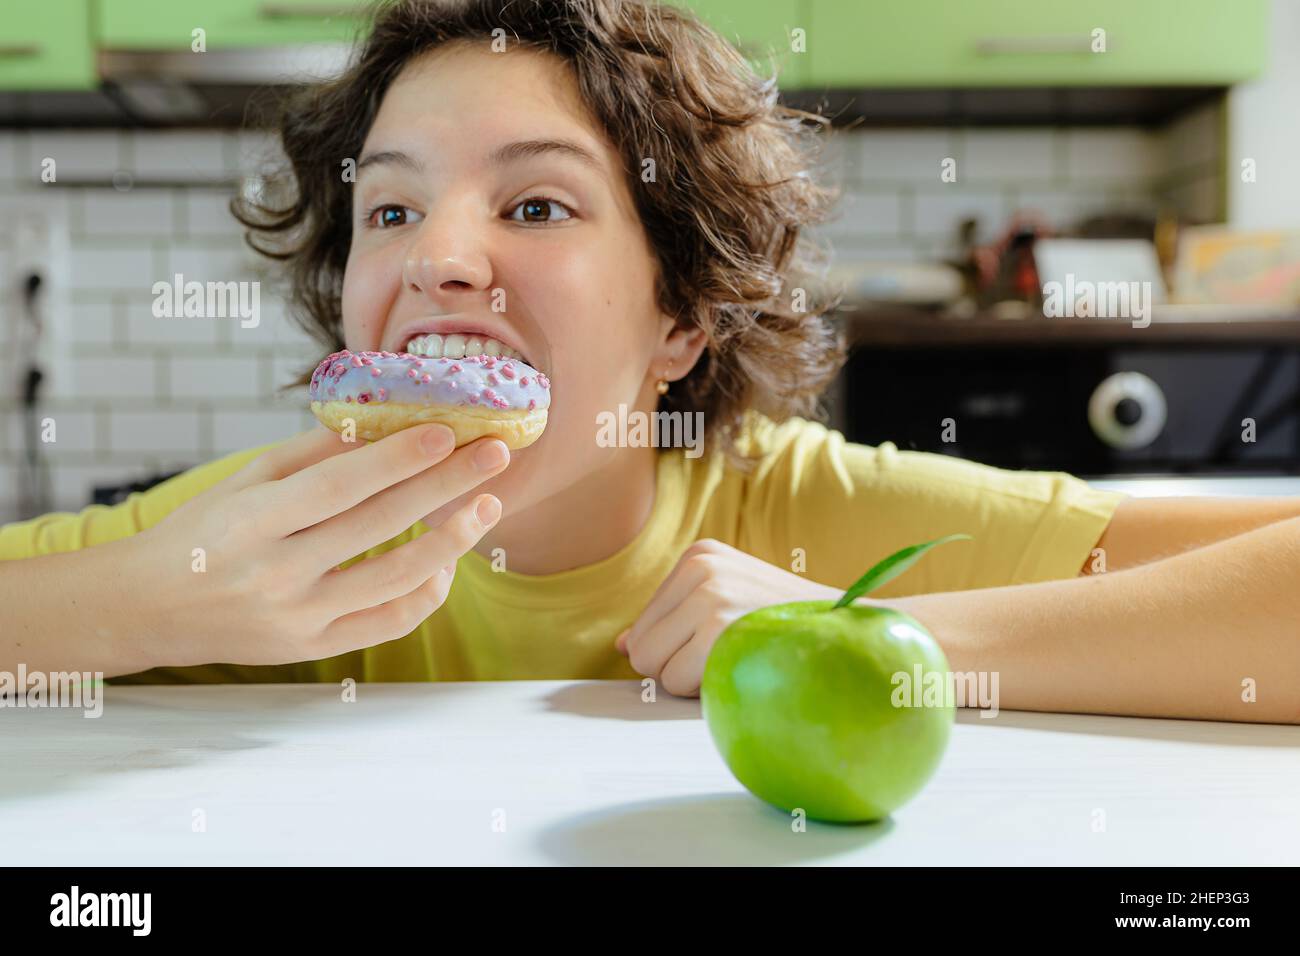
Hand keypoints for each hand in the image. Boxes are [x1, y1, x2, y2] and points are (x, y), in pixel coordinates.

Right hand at [127, 423, 509, 668]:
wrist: (150, 608)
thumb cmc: (203, 531)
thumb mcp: (243, 481)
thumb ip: (311, 455)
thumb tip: (384, 421)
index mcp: (251, 521)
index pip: (338, 485)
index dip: (397, 458)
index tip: (447, 431)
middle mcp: (275, 572)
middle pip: (379, 524)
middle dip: (445, 484)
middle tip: (495, 453)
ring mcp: (297, 617)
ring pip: (396, 577)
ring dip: (454, 539)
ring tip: (488, 504)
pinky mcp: (313, 649)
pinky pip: (389, 621)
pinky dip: (428, 590)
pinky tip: (449, 558)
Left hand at [615, 538, 843, 697]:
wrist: (852, 633)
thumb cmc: (786, 625)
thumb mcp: (728, 600)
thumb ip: (672, 620)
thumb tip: (621, 646)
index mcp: (699, 555)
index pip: (642, 627)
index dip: (678, 649)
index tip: (725, 641)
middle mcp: (699, 568)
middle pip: (641, 648)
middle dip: (677, 665)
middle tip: (730, 655)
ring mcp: (709, 596)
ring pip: (654, 669)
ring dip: (692, 679)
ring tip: (738, 659)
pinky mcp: (717, 629)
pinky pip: (674, 682)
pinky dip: (704, 691)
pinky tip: (744, 670)